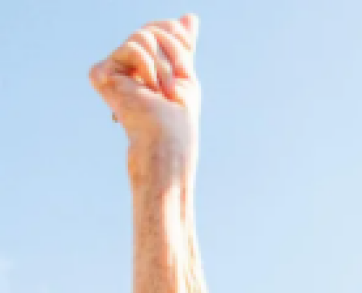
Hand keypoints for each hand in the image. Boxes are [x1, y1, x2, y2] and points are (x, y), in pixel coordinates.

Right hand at [89, 15, 199, 167]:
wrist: (167, 138)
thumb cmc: (179, 116)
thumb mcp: (184, 73)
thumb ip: (182, 45)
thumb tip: (190, 17)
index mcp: (146, 64)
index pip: (161, 28)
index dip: (179, 41)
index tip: (184, 71)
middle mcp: (127, 64)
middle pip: (152, 29)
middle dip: (173, 55)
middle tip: (173, 88)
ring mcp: (113, 68)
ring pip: (143, 35)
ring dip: (163, 66)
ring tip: (162, 92)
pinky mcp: (102, 73)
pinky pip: (132, 47)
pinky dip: (148, 67)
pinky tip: (146, 90)